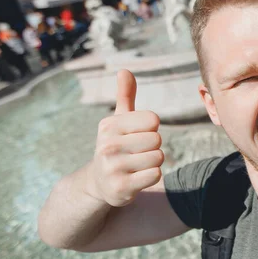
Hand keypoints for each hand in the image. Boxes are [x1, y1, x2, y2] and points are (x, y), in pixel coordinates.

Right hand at [86, 69, 163, 206]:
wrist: (99, 182)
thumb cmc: (116, 145)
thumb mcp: (118, 120)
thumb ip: (125, 95)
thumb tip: (124, 70)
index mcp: (109, 126)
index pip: (153, 120)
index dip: (151, 128)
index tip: (137, 134)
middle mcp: (108, 146)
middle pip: (157, 140)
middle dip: (153, 146)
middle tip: (137, 152)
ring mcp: (113, 168)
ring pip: (158, 157)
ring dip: (153, 162)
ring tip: (137, 164)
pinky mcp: (121, 188)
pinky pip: (155, 175)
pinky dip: (152, 176)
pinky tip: (137, 177)